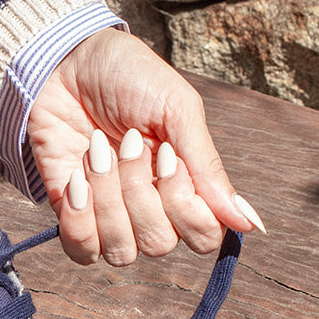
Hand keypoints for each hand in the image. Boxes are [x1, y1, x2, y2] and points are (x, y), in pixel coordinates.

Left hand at [26, 29, 264, 264]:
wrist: (67, 66)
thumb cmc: (128, 81)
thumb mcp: (178, 112)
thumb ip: (209, 169)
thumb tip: (250, 224)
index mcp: (186, 187)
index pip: (203, 236)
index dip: (187, 208)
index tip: (168, 157)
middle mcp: (152, 211)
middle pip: (159, 244)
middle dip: (139, 192)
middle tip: (128, 143)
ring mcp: (110, 220)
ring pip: (121, 251)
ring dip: (108, 200)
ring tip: (97, 152)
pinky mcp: (73, 221)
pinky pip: (82, 251)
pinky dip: (79, 218)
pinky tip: (76, 180)